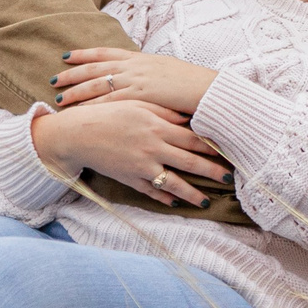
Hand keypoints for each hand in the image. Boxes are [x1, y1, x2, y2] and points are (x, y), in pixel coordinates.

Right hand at [31, 100, 227, 205]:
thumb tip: (188, 115)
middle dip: (212, 171)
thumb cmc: (108, 114)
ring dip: (193, 194)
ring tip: (206, 201)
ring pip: (174, 183)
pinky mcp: (130, 179)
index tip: (228, 152)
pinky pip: (152, 192)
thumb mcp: (137, 104)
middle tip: (228, 178)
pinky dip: (164, 199)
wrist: (79, 134)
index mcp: (157, 127)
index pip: (192, 139)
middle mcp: (153, 148)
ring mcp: (142, 166)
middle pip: (189, 162)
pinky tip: (175, 203)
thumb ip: (164, 110)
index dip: (212, 147)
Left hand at [52, 48, 219, 114]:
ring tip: (60, 99)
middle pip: (96, 68)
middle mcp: (135, 66)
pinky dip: (94, 106)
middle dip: (73, 73)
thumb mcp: (167, 71)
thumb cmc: (191, 83)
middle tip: (54, 78)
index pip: (106, 52)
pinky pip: (111, 101)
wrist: (208, 89)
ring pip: (98, 85)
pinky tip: (80, 112)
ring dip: (77, 92)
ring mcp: (137, 80)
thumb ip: (150, 73)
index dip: (84, 54)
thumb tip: (141, 75)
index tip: (67, 55)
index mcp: (141, 58)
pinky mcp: (141, 96)